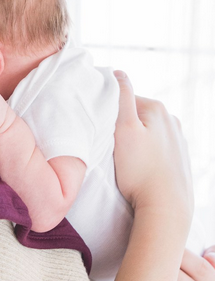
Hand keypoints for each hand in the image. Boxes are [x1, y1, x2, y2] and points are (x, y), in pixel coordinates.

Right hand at [112, 70, 193, 225]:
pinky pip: (156, 151)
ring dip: (134, 144)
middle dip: (121, 130)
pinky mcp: (180, 160)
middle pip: (135, 117)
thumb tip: (118, 73)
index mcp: (157, 109)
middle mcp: (172, 121)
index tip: (100, 133)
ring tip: (126, 164)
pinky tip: (140, 171)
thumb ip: (120, 98)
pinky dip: (146, 157)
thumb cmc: (140, 171)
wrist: (166, 207)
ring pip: (146, 135)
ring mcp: (179, 141)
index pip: (122, 101)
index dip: (107, 115)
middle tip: (110, 150)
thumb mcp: (123, 129)